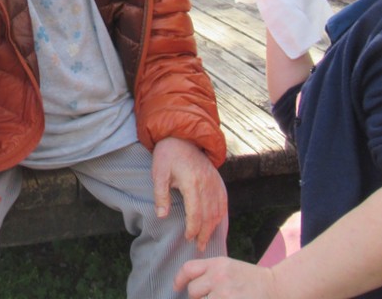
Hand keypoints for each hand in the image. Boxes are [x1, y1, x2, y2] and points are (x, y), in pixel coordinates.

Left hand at [152, 137, 227, 251]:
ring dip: (214, 227)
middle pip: (209, 215)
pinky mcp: (218, 179)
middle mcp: (206, 184)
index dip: (193, 228)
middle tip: (200, 246)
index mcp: (192, 183)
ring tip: (207, 239)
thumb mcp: (158, 173)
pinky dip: (221, 214)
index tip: (188, 238)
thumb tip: (162, 215)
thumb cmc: (168, 155)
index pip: (196, 213)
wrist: (182, 135)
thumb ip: (160, 195)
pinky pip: (223, 200)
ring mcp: (214, 181)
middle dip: (205, 233)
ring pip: (218, 209)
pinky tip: (217, 223)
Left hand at [173, 257, 277, 298]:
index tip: (176, 287)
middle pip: (193, 290)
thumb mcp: (229, 267)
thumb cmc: (251, 279)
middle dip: (196, 297)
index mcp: (218, 264)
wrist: (275, 287)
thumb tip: (190, 284)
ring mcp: (225, 294)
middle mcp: (219, 277)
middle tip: (208, 297)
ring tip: (219, 298)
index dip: (179, 279)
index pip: (189, 269)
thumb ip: (210, 272)